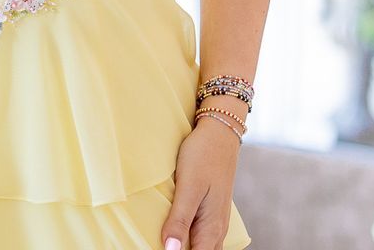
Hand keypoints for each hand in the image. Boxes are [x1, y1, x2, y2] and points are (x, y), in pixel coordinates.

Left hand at [160, 115, 241, 249]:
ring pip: (201, 247)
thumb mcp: (189, 187)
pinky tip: (173, 233)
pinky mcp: (209, 211)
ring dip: (184, 246)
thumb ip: (180, 220)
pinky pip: (200, 235)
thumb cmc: (203, 156)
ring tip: (160, 240)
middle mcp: (217, 229)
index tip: (158, 246)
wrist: (219, 133)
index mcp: (212, 228)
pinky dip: (188, 239)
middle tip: (154, 242)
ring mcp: (214, 221)